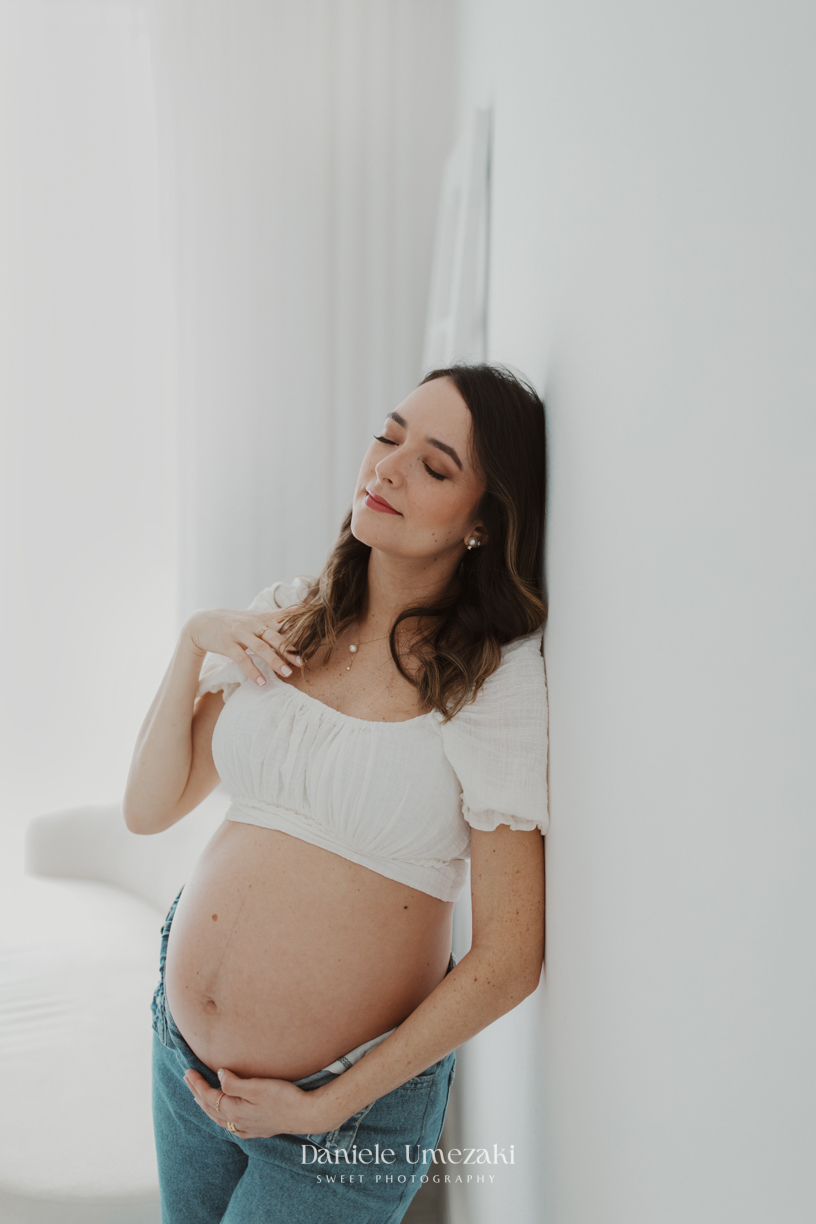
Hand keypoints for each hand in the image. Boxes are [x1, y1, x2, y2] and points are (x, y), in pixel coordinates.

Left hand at [182, 1066, 334, 1138]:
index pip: (209, 1096)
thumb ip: (235, 1082)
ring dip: (207, 1106)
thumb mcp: (258, 1086)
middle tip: (188, 1079)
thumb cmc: (284, 1097)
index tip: (188, 1071)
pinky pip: (232, 1126)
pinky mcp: (258, 1130)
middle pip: (211, 1108)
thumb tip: (219, 1075)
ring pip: (220, 1118)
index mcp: (235, 1110)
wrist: (306, 1114)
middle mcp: (238, 1122)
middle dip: (198, 1093)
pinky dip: (222, 1119)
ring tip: (199, 1097)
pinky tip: (225, 1118)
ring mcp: (248, 1128)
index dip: (197, 1084)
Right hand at [183, 605, 304, 685]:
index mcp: (262, 619)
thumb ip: (278, 615)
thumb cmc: (235, 621)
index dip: (297, 632)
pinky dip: (253, 671)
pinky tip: (262, 682)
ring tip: (286, 674)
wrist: (202, 622)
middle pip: (274, 637)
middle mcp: (253, 625)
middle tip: (302, 662)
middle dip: (289, 650)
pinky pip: (242, 659)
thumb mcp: (256, 616)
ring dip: (274, 661)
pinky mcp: (228, 645)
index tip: (312, 641)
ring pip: (260, 648)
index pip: (283, 624)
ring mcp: (240, 634)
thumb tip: (302, 608)